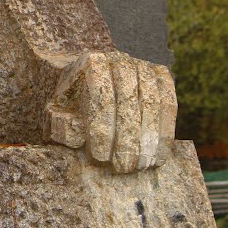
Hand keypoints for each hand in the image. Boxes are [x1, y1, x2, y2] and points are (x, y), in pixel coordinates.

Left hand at [43, 51, 176, 172]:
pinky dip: (165, 132)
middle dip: (127, 138)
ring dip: (148, 138)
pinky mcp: (162, 77)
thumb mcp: (58, 110)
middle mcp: (121, 60)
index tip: (100, 157)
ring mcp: (144, 66)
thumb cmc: (74, 102)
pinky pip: (168, 104)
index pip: (101, 97)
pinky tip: (158, 157)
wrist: (93, 82)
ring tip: (140, 166)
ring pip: (152, 103)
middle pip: (128, 100)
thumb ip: (61, 123)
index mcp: (92, 62)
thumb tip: (77, 137)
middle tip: (122, 167)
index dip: (102, 129)